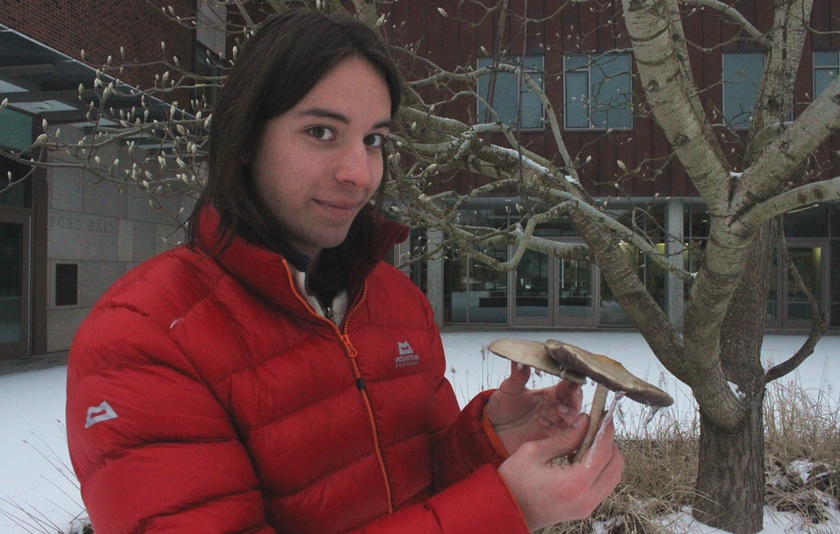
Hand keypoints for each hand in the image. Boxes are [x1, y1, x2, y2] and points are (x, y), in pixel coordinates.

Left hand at [485, 361, 583, 453]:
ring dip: (570, 415)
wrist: (491, 429)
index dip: (573, 382)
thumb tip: (520, 359)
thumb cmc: (502, 407)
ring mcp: (554, 426)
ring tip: (559, 410)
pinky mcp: (549, 441)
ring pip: (573, 421)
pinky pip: (562, 438)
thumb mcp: (508, 390)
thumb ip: (517, 376)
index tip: (574, 379)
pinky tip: (542, 423)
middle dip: (576, 399)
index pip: (567, 387)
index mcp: (550, 395)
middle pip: (575, 404)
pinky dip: (557, 431)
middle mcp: (555, 409)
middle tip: (572, 394)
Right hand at [498, 415, 624, 530]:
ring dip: (606, 456)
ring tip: (588, 441)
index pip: (603, 451)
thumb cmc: (513, 482)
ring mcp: (587, 507)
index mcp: (575, 484)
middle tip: (596, 426)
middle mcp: (586, 498)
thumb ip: (565, 437)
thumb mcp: (534, 452)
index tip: (604, 414)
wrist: (505, 510)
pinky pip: (604, 486)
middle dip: (609, 442)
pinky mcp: (584, 509)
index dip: (606, 429)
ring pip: (613, 476)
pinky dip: (600, 469)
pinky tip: (582, 457)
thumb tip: (585, 421)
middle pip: (615, 465)